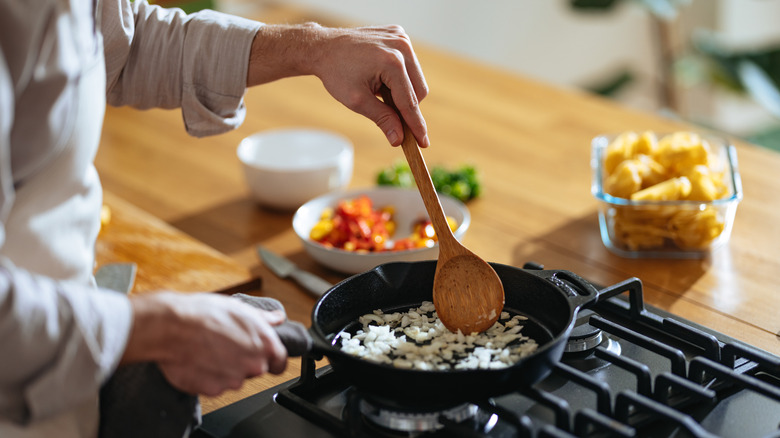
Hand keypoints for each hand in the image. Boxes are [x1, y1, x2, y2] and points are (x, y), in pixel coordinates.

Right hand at [122, 292, 287, 395]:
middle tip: (226, 346)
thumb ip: (264, 318)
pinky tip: (199, 360)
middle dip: (244, 361)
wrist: (171, 327)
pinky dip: (208, 377)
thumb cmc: (204, 314)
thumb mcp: (240, 308)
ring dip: (225, 369)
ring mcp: (234, 380)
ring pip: (234, 379)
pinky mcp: (213, 390)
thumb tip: (277, 318)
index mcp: (265, 344)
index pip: (280, 363)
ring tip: (209, 350)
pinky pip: (215, 386)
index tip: (263, 357)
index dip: (272, 360)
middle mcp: (254, 365)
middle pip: (255, 370)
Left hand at [247, 23, 428, 147]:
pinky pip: (409, 65)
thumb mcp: (357, 101)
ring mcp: (401, 37)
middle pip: (419, 91)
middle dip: (407, 106)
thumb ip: (382, 119)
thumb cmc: (337, 73)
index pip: (410, 102)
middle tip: (386, 109)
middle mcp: (401, 46)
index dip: (416, 125)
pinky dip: (400, 76)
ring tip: (379, 89)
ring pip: (417, 78)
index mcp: (392, 62)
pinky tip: (380, 75)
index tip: (424, 143)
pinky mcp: (399, 34)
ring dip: (403, 90)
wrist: (323, 48)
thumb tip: (398, 139)